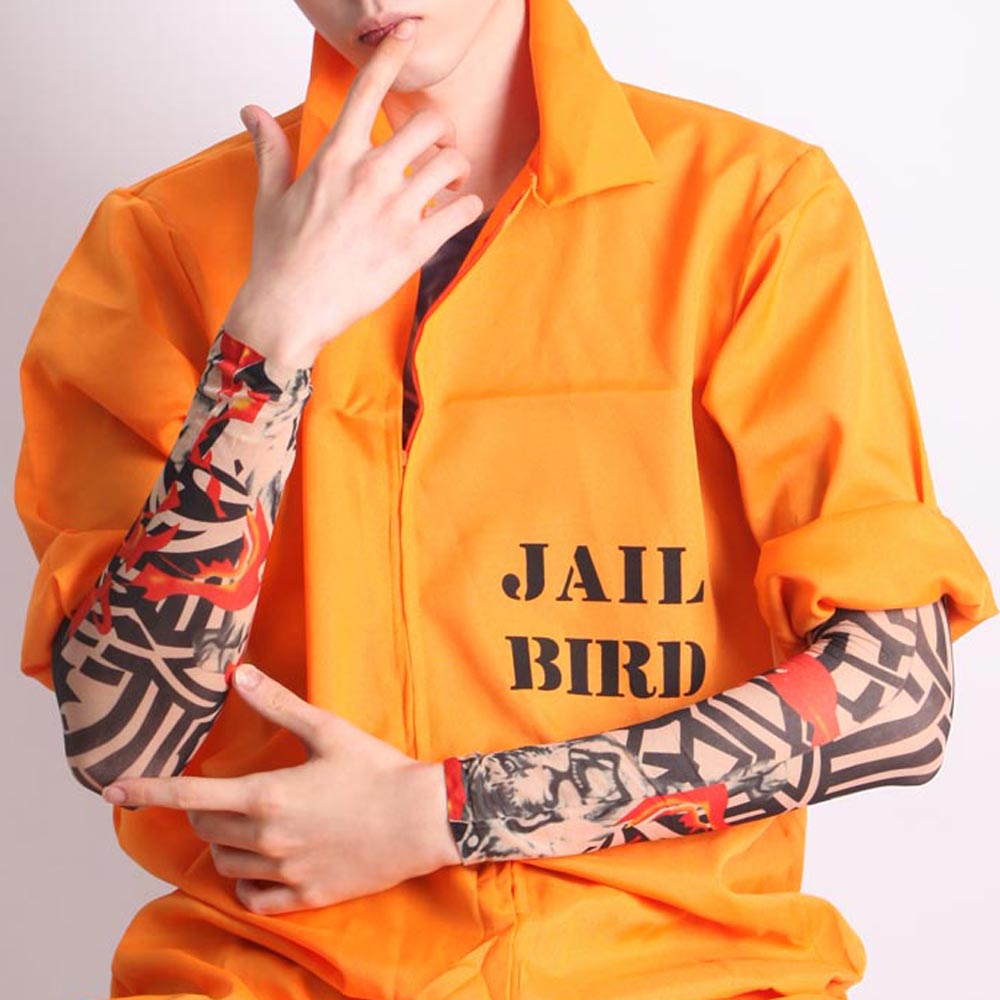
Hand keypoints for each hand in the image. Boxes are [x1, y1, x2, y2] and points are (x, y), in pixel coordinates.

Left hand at [101, 662, 461, 913]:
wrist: (422, 820)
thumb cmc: (376, 770)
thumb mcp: (327, 731)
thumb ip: (278, 706)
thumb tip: (239, 675)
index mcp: (267, 795)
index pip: (189, 797)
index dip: (148, 791)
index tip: (113, 791)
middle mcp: (267, 838)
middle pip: (206, 829)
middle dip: (207, 810)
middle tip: (234, 793)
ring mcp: (284, 871)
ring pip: (226, 861)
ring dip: (227, 841)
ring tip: (256, 822)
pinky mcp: (305, 896)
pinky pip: (253, 897)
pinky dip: (248, 880)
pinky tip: (266, 862)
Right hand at [224, 16, 483, 370]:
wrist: (290, 311)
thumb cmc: (279, 257)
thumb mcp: (270, 197)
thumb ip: (271, 147)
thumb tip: (251, 110)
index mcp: (335, 157)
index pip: (367, 90)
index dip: (391, 54)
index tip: (408, 34)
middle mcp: (369, 176)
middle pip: (428, 123)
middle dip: (440, 131)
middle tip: (438, 149)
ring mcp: (394, 211)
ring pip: (452, 164)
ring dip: (458, 168)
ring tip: (451, 182)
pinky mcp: (414, 246)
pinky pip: (462, 211)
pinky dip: (468, 206)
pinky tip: (457, 211)